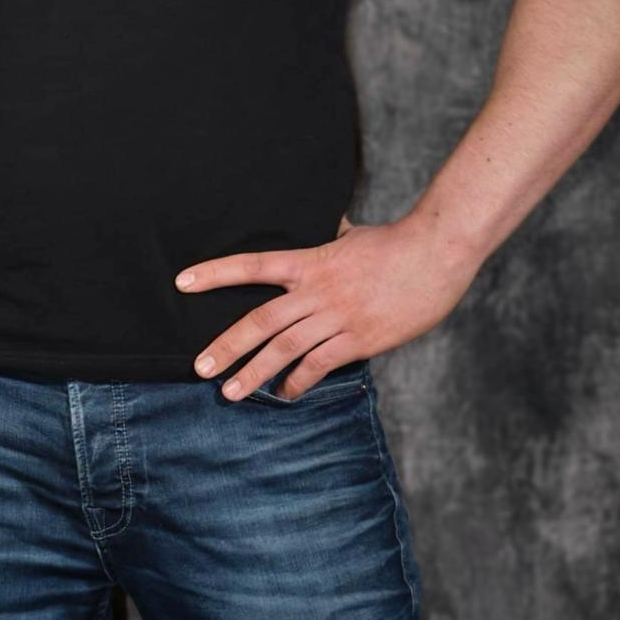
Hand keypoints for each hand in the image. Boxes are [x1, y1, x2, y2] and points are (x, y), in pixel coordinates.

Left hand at [175, 213, 479, 400]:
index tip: (183, 282)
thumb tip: (326, 224)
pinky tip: (284, 395)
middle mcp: (317, 290)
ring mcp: (338, 316)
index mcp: (309, 261)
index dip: (215, 273)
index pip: (251, 265)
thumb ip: (329, 237)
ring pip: (285, 349)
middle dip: (227, 346)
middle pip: (261, 321)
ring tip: (231, 393)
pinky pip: (321, 366)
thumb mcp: (351, 235)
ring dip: (255, 373)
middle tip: (199, 368)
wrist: (436, 253)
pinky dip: (299, 382)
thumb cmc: (395, 242)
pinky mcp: (361, 339)